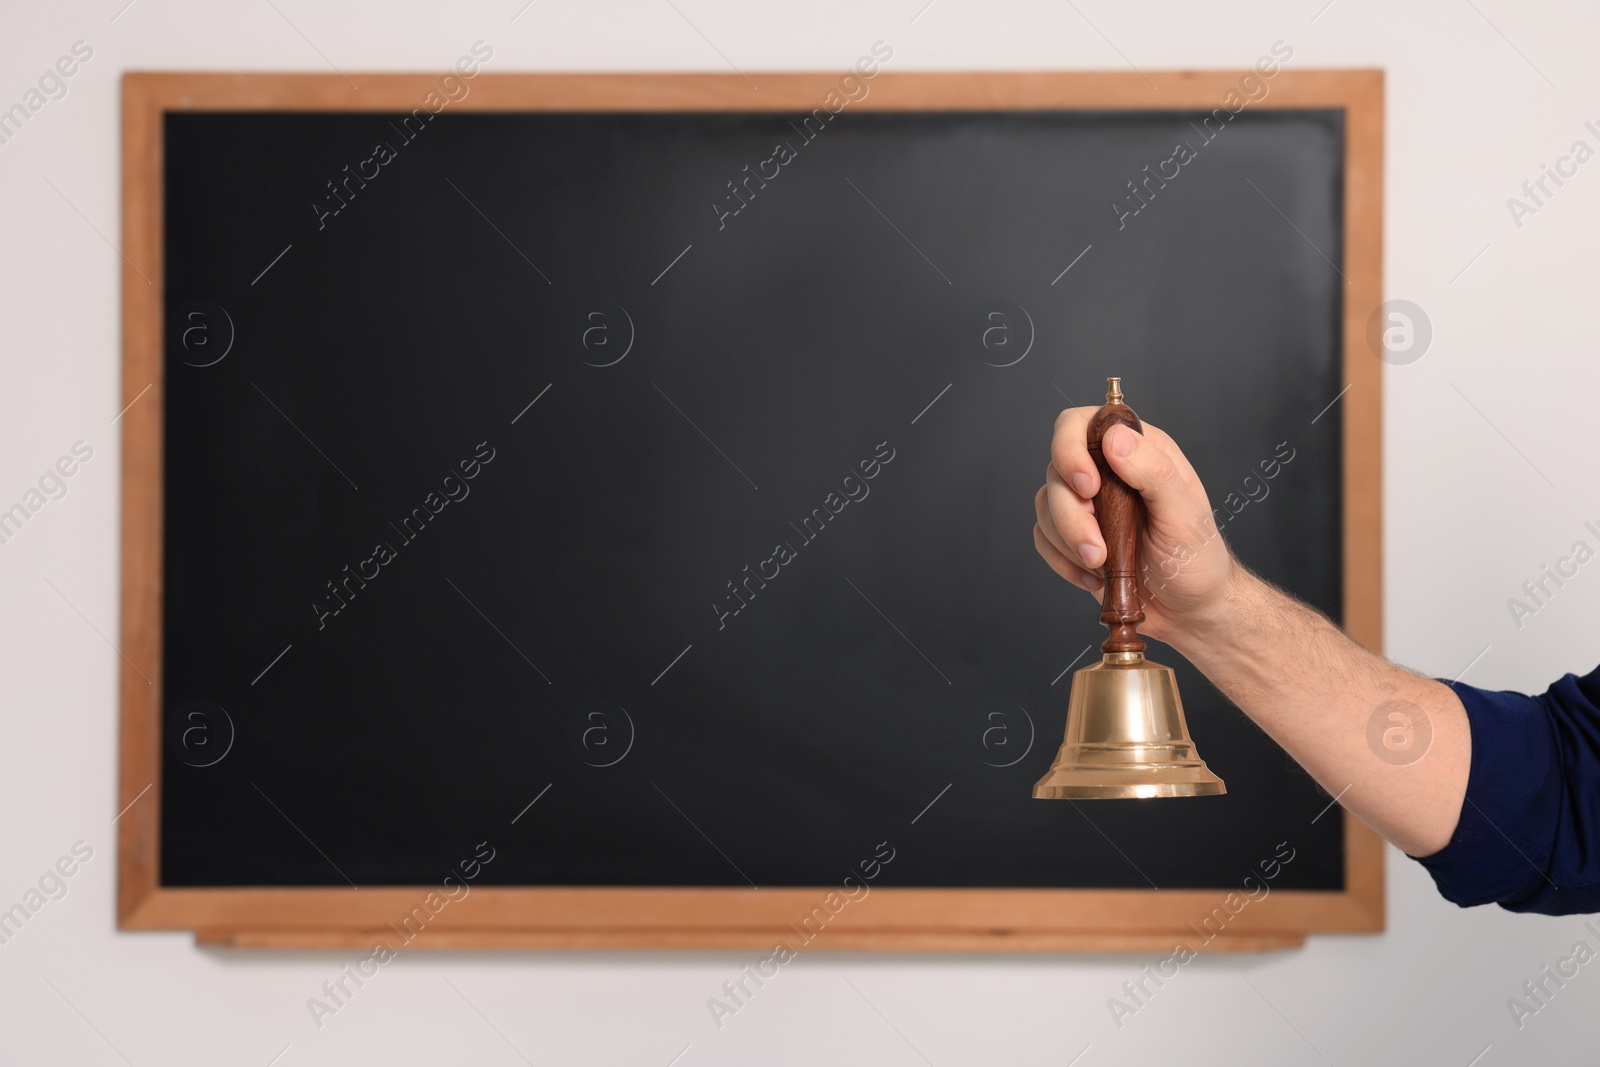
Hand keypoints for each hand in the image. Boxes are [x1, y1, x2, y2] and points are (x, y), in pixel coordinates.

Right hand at [1033, 408, 1237, 645]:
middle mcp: (1108, 472)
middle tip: (1096, 550)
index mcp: (1138, 451)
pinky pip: (1043, 538)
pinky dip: (1062, 562)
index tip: (1087, 487)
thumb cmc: (1197, 560)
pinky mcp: (1073, 537)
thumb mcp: (1185, 513)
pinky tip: (1094, 576)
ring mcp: (1089, 505)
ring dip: (1067, 541)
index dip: (1071, 449)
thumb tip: (1115, 439)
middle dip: (1070, 515)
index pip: (1082, 424)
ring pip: (1045, 505)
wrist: (1190, 612)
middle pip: (1056, 470)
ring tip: (1100, 566)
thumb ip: (1154, 471)